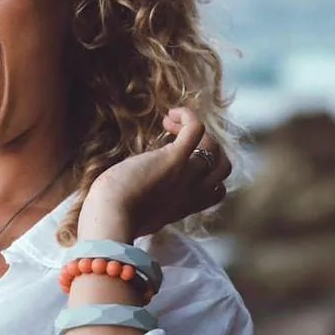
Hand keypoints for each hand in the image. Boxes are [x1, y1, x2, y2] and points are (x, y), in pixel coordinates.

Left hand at [78, 106, 231, 239]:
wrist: (111, 217)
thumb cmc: (115, 219)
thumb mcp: (142, 217)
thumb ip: (151, 206)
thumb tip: (141, 197)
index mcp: (185, 207)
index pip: (216, 190)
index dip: (207, 173)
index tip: (183, 164)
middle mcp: (192, 192)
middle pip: (222, 166)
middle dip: (207, 150)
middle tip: (180, 142)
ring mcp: (186, 174)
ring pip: (213, 147)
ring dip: (196, 131)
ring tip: (170, 125)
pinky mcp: (174, 158)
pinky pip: (196, 129)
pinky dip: (187, 117)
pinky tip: (171, 115)